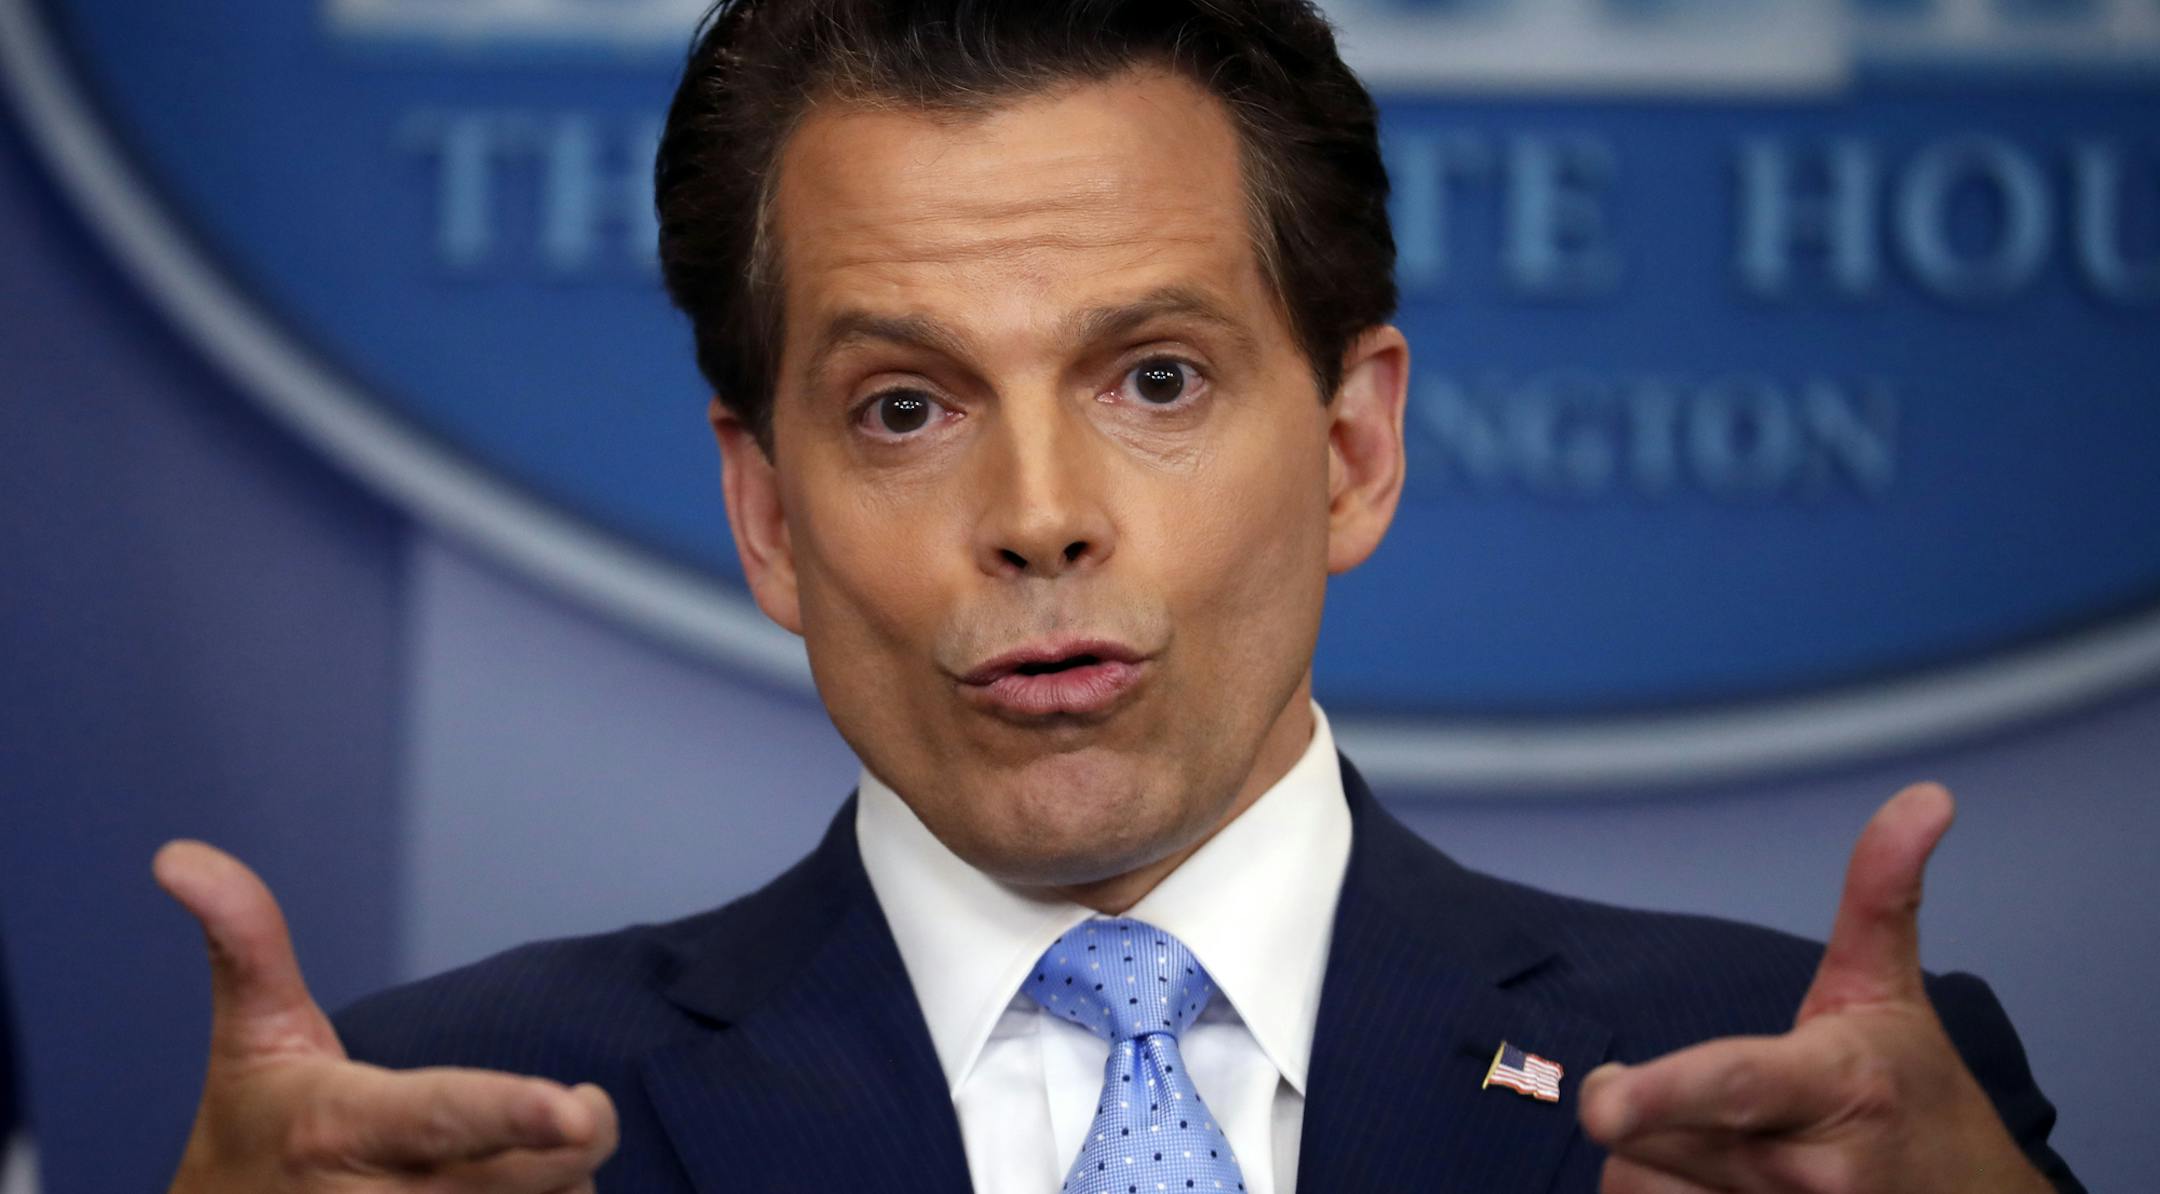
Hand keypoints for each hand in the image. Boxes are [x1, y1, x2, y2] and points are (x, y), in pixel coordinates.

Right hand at [154, 841, 618, 1192]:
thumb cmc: (258, 1129)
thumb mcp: (252, 1034)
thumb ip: (248, 939)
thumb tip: (179, 855)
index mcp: (345, 1128)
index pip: (444, 1116)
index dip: (512, 1112)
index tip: (577, 1110)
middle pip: (531, 1174)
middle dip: (574, 1140)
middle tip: (577, 1111)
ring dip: (564, 1183)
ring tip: (514, 1162)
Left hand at [1577, 783, 2051, 1193]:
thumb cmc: (1913, 1094)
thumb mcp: (1888, 989)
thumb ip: (1879, 892)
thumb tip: (1925, 795)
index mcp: (1837, 1087)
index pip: (1737, 1086)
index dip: (1667, 1092)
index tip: (1602, 1101)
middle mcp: (1808, 1171)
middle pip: (1655, 1134)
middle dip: (1640, 1103)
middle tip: (1659, 1088)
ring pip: (1640, 1183)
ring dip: (1647, 1154)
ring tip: (1712, 1137)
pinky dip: (1654, 1192)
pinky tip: (1701, 1176)